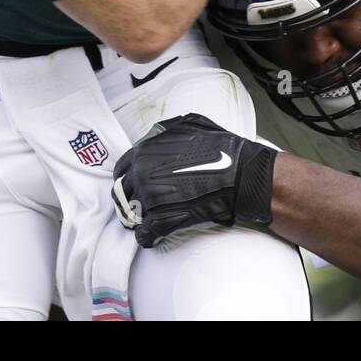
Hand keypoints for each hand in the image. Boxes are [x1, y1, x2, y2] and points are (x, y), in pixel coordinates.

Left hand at [112, 113, 275, 247]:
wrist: (240, 174)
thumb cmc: (220, 147)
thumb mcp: (190, 123)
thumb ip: (165, 130)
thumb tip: (155, 134)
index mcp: (144, 151)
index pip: (121, 170)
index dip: (129, 179)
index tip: (136, 186)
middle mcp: (141, 174)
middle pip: (123, 194)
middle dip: (131, 201)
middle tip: (142, 207)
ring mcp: (149, 198)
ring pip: (131, 215)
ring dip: (138, 219)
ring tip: (149, 222)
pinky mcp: (161, 220)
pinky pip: (143, 234)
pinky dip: (147, 236)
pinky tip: (155, 235)